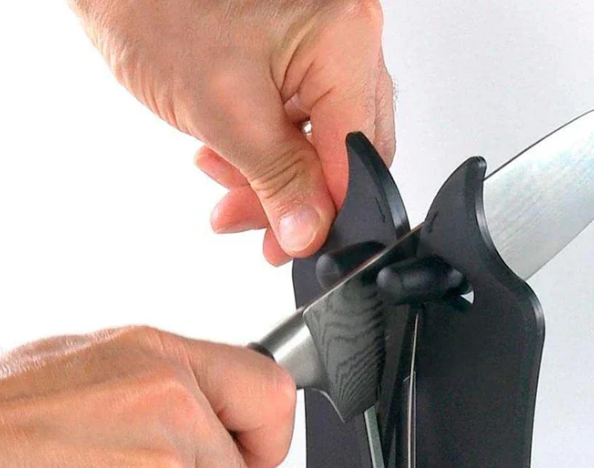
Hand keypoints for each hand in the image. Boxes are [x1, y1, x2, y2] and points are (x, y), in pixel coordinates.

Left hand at [69, 0, 394, 264]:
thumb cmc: (157, 6)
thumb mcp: (225, 111)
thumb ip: (278, 179)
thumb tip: (309, 232)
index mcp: (344, 40)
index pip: (359, 154)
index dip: (329, 210)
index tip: (299, 242)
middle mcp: (346, 38)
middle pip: (344, 152)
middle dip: (299, 197)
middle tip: (264, 230)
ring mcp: (323, 45)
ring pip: (321, 143)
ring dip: (276, 178)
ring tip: (229, 191)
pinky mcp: (297, 54)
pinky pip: (300, 121)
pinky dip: (268, 151)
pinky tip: (230, 159)